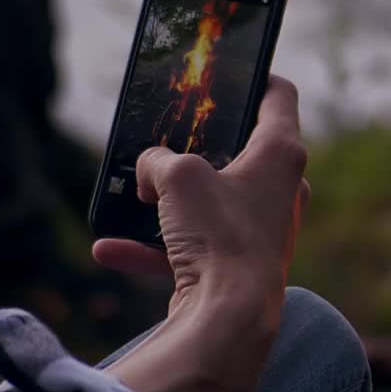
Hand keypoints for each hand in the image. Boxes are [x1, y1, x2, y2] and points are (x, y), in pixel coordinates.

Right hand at [94, 76, 309, 391]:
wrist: (229, 321)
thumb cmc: (218, 236)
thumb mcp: (176, 177)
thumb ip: (157, 159)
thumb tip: (149, 171)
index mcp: (281, 154)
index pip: (278, 95)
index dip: (255, 75)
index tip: (231, 70)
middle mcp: (280, 191)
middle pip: (240, 151)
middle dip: (197, 147)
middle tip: (166, 135)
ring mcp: (260, 230)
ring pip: (208, 204)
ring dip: (167, 203)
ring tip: (130, 195)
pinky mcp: (238, 267)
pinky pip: (190, 249)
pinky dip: (153, 249)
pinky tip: (109, 248)